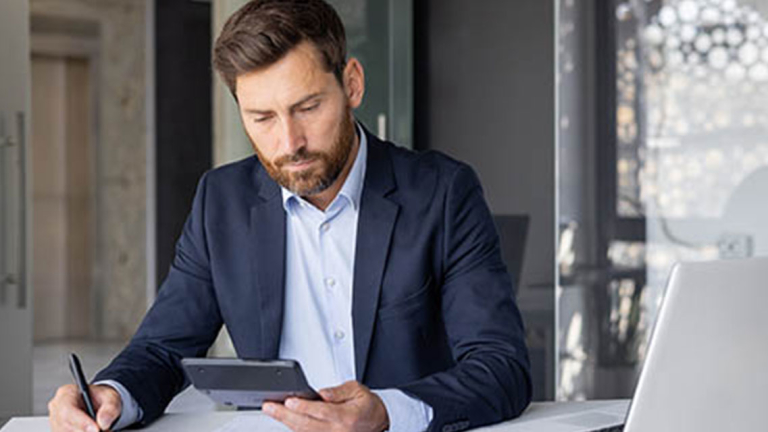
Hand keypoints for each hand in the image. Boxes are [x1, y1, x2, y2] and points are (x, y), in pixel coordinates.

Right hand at [48, 383, 121, 431]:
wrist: (99, 405)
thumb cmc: (101, 399)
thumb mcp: (111, 397)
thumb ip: (109, 408)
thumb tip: (103, 422)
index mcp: (66, 392)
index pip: (67, 409)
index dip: (81, 421)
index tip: (96, 429)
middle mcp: (57, 407)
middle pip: (65, 425)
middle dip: (85, 431)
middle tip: (103, 431)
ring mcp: (55, 422)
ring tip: (100, 430)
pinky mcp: (58, 431)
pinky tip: (92, 431)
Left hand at [263, 380, 388, 431]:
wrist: (377, 422)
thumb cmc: (367, 406)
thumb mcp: (358, 390)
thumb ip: (339, 392)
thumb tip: (322, 393)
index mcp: (347, 416)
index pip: (321, 412)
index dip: (303, 407)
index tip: (289, 401)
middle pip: (307, 425)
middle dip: (285, 415)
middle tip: (269, 406)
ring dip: (286, 423)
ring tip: (271, 411)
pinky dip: (295, 429)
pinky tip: (284, 420)